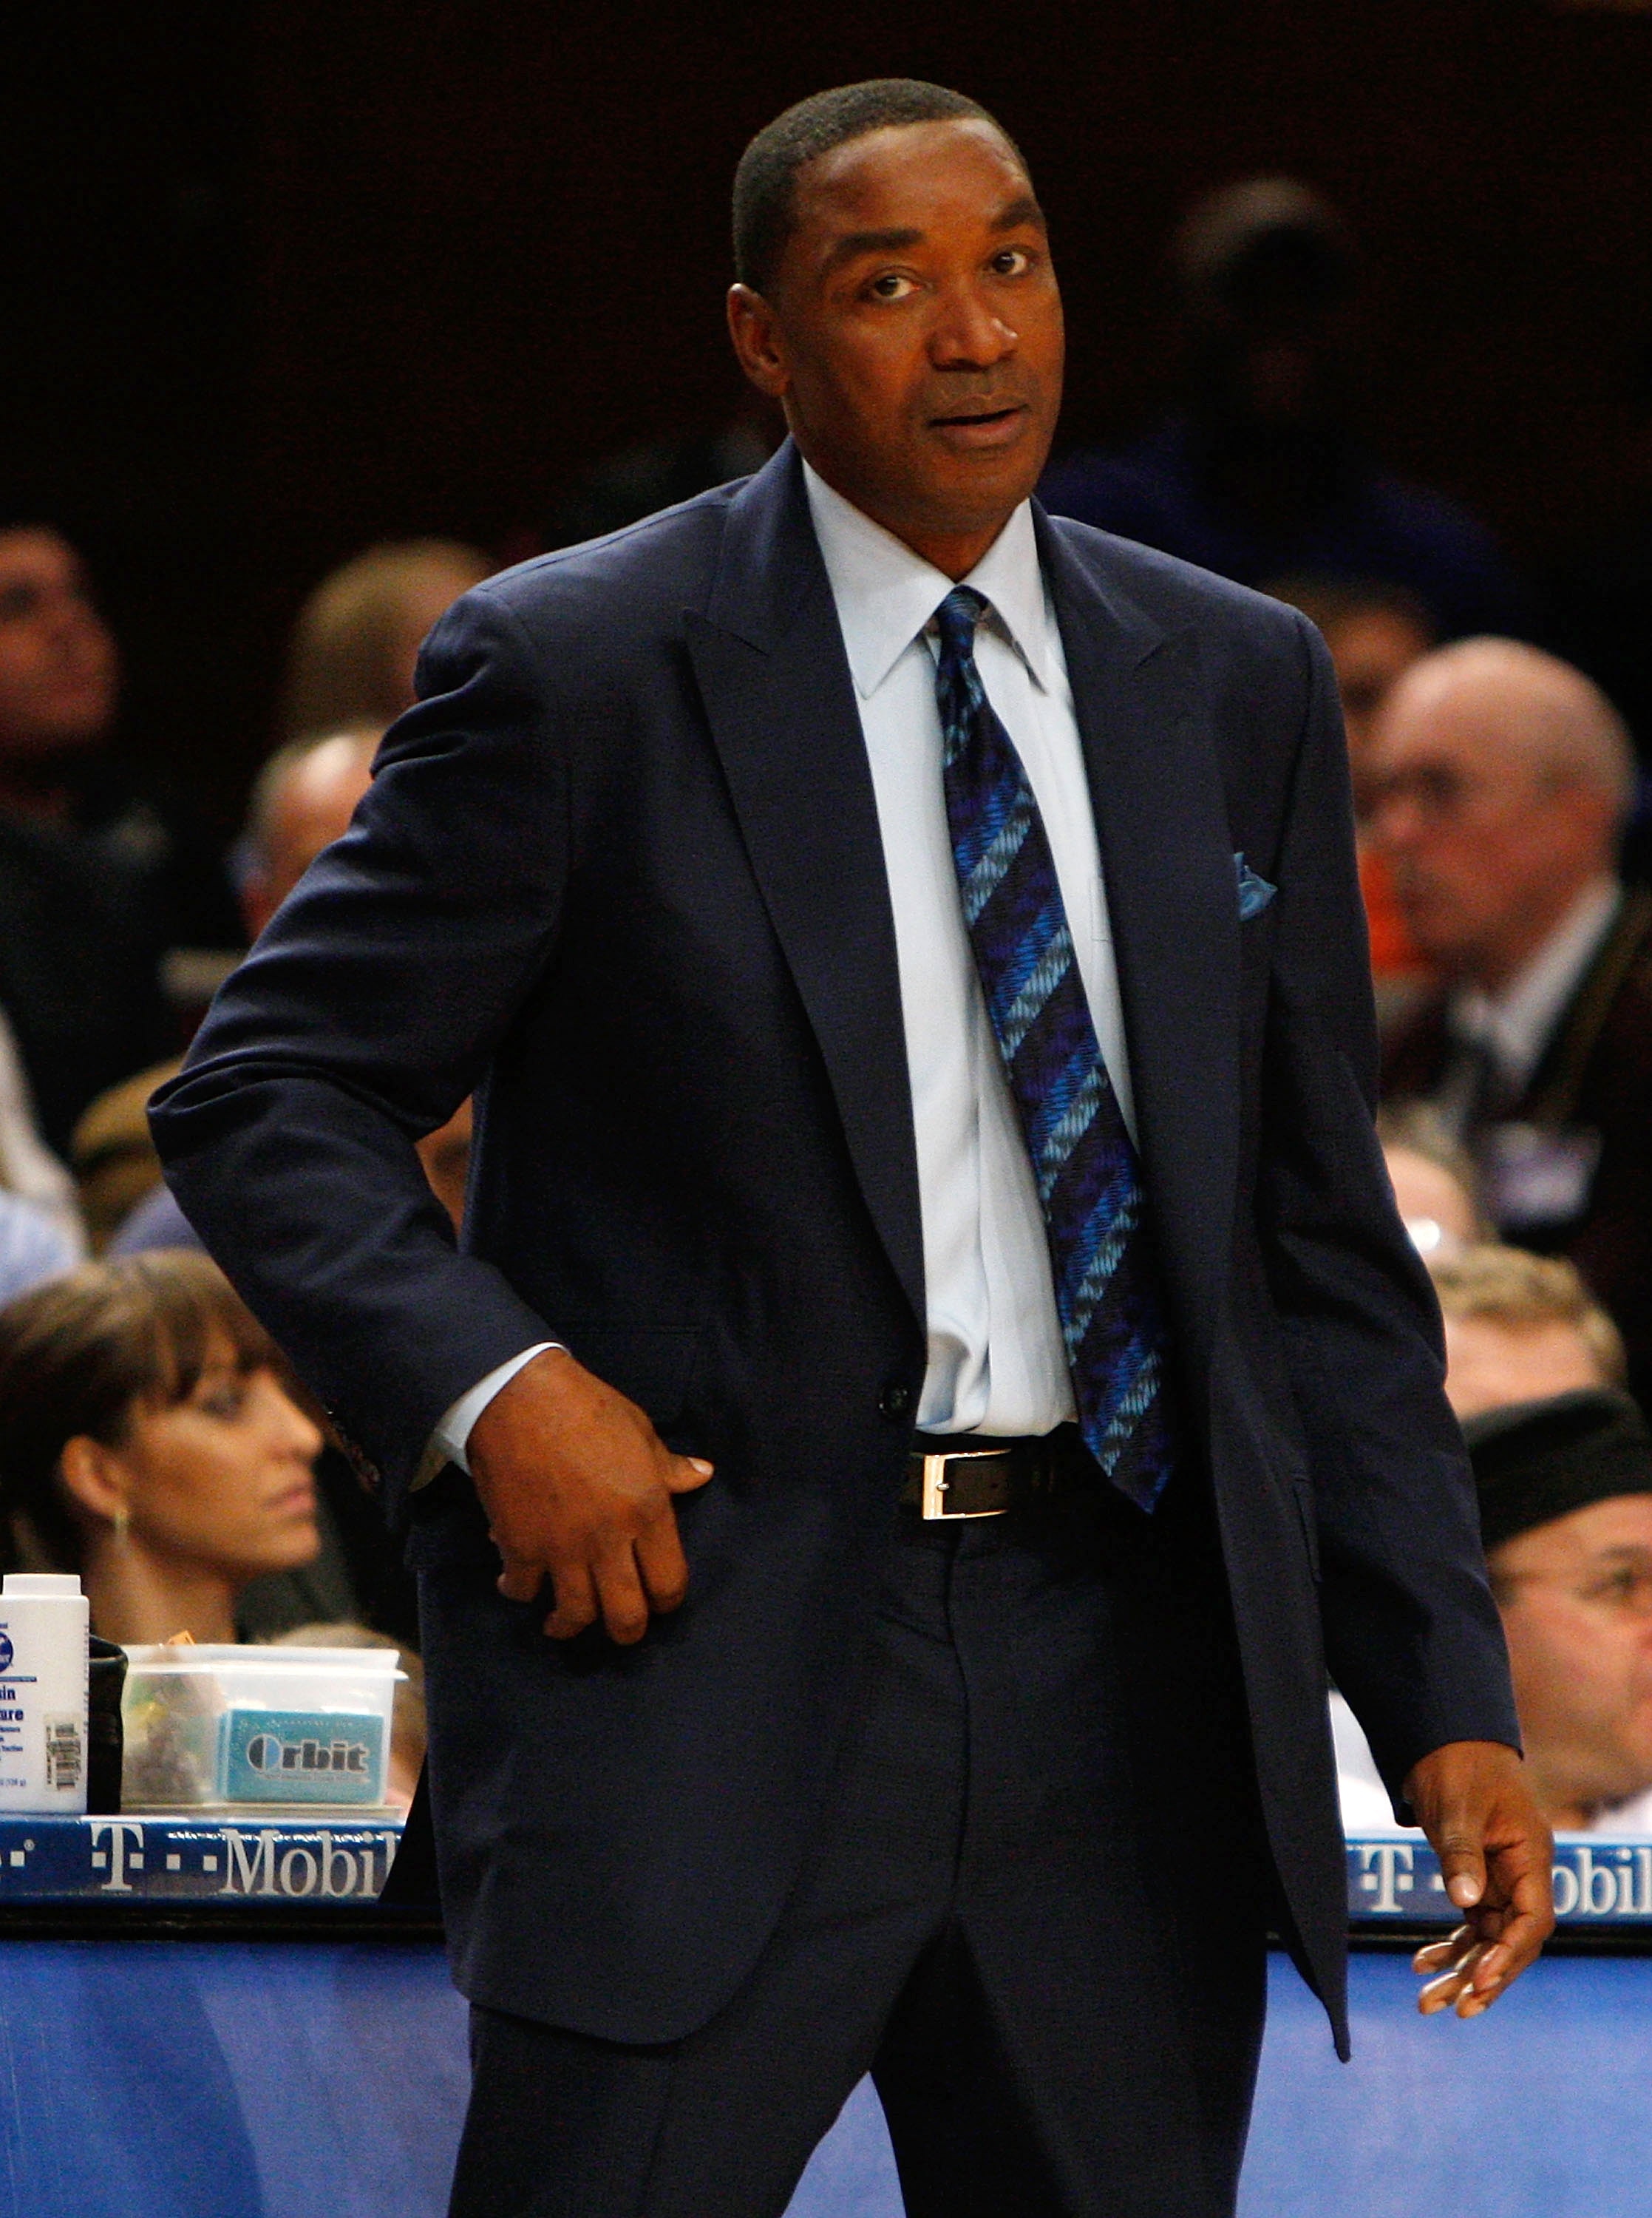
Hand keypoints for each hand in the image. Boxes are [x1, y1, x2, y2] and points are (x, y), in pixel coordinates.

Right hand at [466, 1346, 713, 1644]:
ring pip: (576, 1614)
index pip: (669, 1581)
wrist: (519, 1397)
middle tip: (619, 1629)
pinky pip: (523, 1590)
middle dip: (625, 1631)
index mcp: (648, 1510)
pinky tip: (518, 1586)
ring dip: (569, 1625)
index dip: (667, 1601)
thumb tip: (703, 1475)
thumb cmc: (587, 1408)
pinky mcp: (520, 1545)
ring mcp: (563, 1547)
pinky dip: (519, 1592)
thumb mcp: (641, 1432)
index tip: (660, 1603)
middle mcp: (609, 1539)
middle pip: (626, 1615)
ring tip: (562, 1623)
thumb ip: (670, 1467)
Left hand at [1403, 1740, 1554, 2017]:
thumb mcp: (1458, 1808)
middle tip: (1455, 2010)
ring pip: (1488, 1940)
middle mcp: (1522, 1876)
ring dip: (1462, 1971)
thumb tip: (1465, 1902)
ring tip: (1428, 2003)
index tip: (1480, 1979)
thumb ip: (1462, 1853)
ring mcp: (1501, 1880)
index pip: (1532, 1921)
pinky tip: (1422, 1963)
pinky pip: (1470, 1925)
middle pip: (1511, 1941)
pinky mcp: (1477, 1879)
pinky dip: (1450, 1946)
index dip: (1509, 1955)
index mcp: (1530, 1858)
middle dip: (1484, 1977)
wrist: (1445, 1738)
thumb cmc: (1458, 1767)